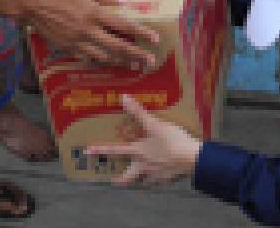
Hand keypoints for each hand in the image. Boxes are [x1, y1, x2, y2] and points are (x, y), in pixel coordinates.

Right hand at [22, 0, 158, 67]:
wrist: (30, 3)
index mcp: (93, 12)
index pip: (123, 25)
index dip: (141, 33)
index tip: (155, 39)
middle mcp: (87, 30)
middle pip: (117, 46)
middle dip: (136, 54)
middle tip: (150, 60)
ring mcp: (77, 41)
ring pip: (104, 56)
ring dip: (121, 61)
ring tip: (134, 64)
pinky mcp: (67, 48)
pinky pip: (88, 58)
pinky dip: (101, 61)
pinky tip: (109, 62)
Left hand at [87, 95, 201, 185]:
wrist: (192, 159)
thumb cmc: (172, 141)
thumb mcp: (155, 124)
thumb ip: (139, 112)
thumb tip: (123, 98)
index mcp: (139, 152)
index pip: (116, 150)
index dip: (101, 150)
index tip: (87, 152)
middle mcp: (144, 166)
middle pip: (129, 176)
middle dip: (121, 179)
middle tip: (114, 181)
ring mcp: (156, 175)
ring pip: (145, 179)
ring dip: (141, 178)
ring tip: (142, 176)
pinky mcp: (168, 178)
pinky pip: (160, 179)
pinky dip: (159, 177)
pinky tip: (163, 172)